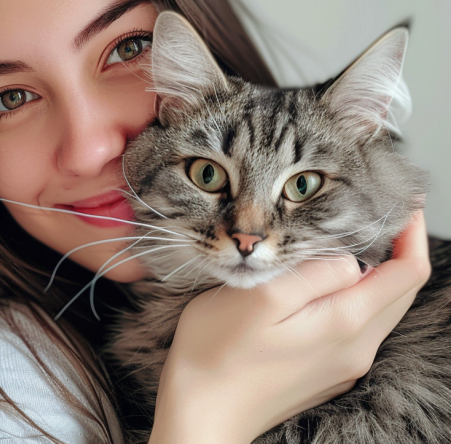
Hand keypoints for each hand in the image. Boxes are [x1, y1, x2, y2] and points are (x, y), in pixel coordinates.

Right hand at [148, 211, 429, 443]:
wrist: (202, 411)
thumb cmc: (219, 349)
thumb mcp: (261, 297)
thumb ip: (315, 274)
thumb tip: (351, 258)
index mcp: (345, 322)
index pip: (407, 273)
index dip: (412, 233)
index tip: (403, 202)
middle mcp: (356, 346)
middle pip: (401, 291)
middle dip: (401, 248)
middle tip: (381, 213)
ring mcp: (343, 362)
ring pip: (382, 308)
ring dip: (382, 270)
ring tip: (358, 238)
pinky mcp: (327, 369)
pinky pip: (361, 324)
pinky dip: (361, 294)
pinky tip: (333, 279)